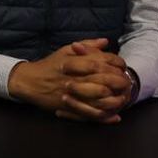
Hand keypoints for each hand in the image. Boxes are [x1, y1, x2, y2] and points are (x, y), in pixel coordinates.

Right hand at [8, 38, 129, 123]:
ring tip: (123, 98)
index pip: (102, 60)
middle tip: (127, 83)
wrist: (29, 81)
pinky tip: (114, 115)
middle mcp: (76, 77)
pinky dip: (105, 116)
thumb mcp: (66, 50)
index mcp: (75, 61)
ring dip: (115, 99)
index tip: (123, 67)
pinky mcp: (70, 107)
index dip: (117, 64)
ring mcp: (73, 93)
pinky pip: (91, 113)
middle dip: (120, 81)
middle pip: (105, 79)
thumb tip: (105, 41)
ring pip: (101, 97)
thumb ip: (86, 45)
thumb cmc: (49, 65)